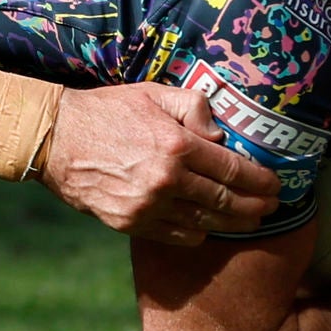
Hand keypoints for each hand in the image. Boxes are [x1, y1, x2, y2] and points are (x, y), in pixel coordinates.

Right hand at [39, 81, 281, 244]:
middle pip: (226, 202)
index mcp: (177, 146)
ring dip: (233, 225)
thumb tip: (221, 136)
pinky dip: (197, 234)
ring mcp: (148, 207)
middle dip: (256, 207)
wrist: (56, 138)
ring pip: (205, 224)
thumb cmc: (108, 111)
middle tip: (272, 208)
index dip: (260, 181)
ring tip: (249, 221)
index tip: (275, 185)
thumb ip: (195, 108)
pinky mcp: (130, 224)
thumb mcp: (154, 93)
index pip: (234, 170)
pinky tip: (206, 227)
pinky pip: (176, 237)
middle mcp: (166, 180)